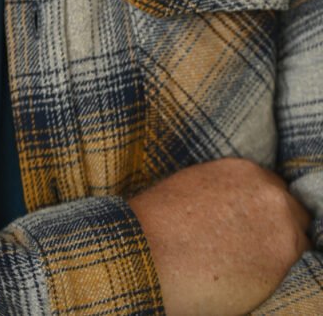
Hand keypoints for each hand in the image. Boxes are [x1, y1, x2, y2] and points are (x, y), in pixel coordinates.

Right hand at [128, 158, 311, 315]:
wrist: (151, 252)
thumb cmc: (161, 224)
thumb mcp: (194, 187)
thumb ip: (226, 191)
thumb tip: (236, 210)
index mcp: (244, 170)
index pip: (272, 188)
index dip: (262, 210)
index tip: (252, 224)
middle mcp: (269, 191)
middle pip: (291, 211)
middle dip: (276, 228)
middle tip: (253, 247)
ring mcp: (281, 224)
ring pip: (297, 240)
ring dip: (278, 251)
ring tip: (249, 265)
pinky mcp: (284, 258)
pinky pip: (294, 266)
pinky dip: (277, 273)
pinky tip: (250, 278)